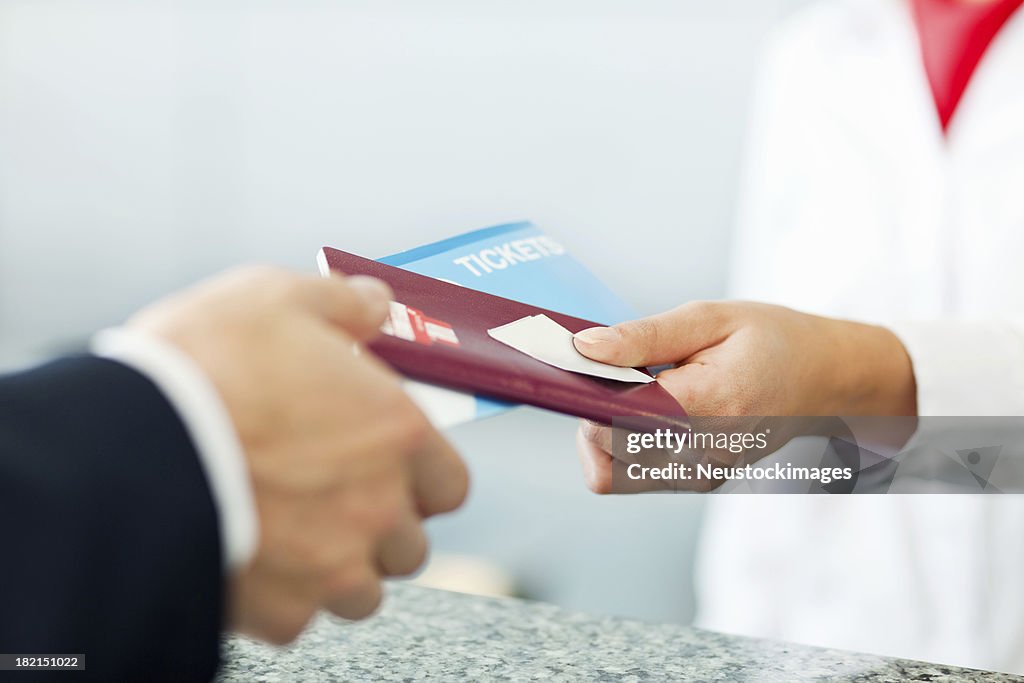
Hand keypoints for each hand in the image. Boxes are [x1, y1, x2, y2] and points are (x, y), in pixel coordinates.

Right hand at [128, 266, 468, 642]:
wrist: (128, 441)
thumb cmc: (210, 362)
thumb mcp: (278, 297)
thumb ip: (343, 303)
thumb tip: (376, 303)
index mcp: (397, 434)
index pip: (448, 484)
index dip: (422, 477)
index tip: (389, 468)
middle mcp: (379, 507)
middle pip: (408, 545)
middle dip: (379, 528)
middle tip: (331, 498)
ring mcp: (332, 566)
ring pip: (362, 592)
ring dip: (337, 570)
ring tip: (290, 535)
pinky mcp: (279, 608)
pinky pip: (296, 618)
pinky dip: (279, 598)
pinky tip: (247, 555)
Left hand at [571, 301, 915, 492]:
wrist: (828, 378)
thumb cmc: (772, 339)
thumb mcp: (710, 318)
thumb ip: (643, 338)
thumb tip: (585, 349)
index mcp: (711, 405)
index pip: (617, 420)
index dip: (586, 395)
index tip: (581, 365)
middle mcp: (704, 454)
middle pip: (607, 457)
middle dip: (591, 414)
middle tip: (613, 374)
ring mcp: (702, 476)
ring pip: (614, 474)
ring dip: (605, 433)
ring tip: (637, 391)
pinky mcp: (698, 482)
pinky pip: (636, 475)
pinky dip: (626, 444)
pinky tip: (652, 409)